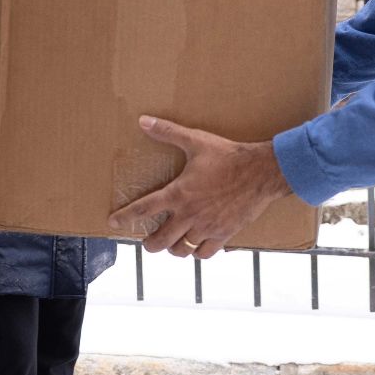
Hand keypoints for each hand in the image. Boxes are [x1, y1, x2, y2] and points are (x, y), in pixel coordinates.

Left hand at [108, 116, 292, 258]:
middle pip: (160, 241)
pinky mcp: (224, 234)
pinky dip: (197, 253)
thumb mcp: (195, 140)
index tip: (113, 222)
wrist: (261, 171)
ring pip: (181, 250)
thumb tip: (143, 121)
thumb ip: (167, 132)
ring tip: (172, 244)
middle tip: (147, 242)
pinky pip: (205, 253)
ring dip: (173, 249)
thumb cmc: (228, 155)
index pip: (143, 209)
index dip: (125, 217)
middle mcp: (189, 214)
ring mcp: (206, 227)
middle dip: (149, 244)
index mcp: (178, 194)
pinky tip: (196, 246)